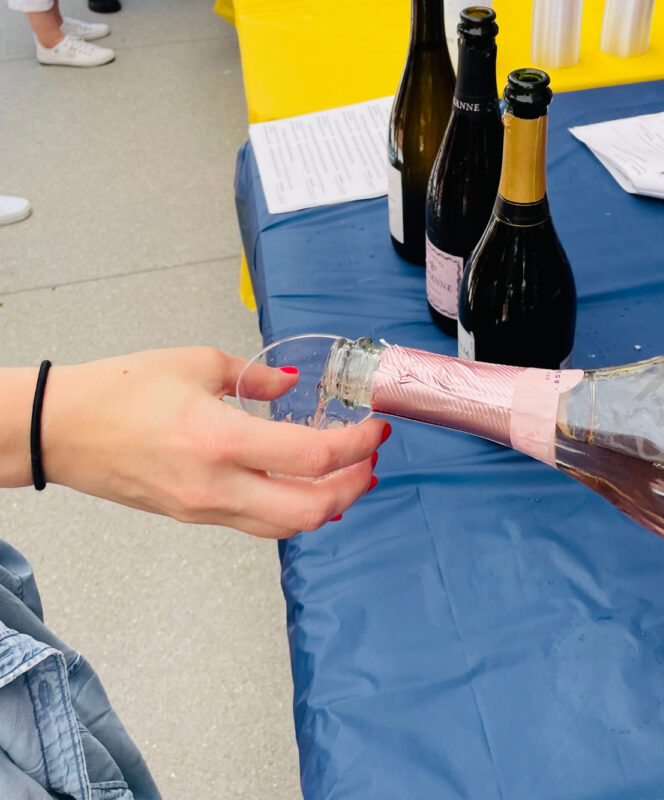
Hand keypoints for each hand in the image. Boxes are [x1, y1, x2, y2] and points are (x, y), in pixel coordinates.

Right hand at [41, 347, 388, 536]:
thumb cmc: (120, 390)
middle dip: (353, 487)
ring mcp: (204, 508)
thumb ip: (256, 378)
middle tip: (371, 461)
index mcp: (221, 439)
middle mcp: (217, 485)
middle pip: (308, 511)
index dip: (356, 446)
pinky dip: (290, 509)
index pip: (311, 457)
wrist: (62, 430)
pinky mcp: (192, 516)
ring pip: (284, 526)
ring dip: (326, 506)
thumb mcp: (197, 363)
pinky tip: (301, 486)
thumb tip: (291, 385)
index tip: (376, 429)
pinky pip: (255, 523)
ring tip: (348, 476)